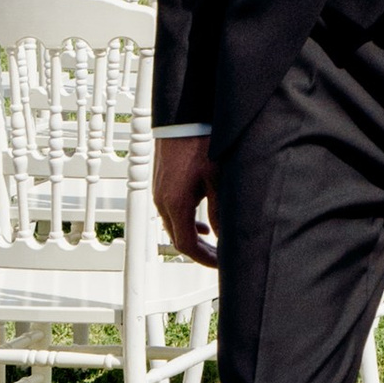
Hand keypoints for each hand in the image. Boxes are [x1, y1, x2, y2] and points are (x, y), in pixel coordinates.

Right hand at [153, 134, 220, 267]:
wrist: (182, 118)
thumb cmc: (199, 143)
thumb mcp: (217, 179)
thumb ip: (221, 211)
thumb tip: (225, 235)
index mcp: (175, 204)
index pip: (186, 245)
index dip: (204, 258)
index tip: (221, 264)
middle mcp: (162, 201)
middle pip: (178, 238)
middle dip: (200, 251)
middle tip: (220, 257)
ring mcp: (159, 192)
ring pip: (174, 225)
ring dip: (193, 236)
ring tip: (213, 241)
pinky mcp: (162, 184)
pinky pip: (171, 212)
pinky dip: (186, 221)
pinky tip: (200, 220)